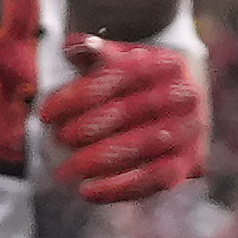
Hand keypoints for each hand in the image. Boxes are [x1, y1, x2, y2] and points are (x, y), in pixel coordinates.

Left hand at [39, 33, 208, 201]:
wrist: (174, 102)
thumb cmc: (133, 80)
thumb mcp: (116, 59)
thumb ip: (93, 51)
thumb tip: (73, 46)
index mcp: (167, 63)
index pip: (117, 77)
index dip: (76, 97)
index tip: (46, 115)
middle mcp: (186, 95)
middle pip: (127, 112)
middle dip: (85, 129)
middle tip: (57, 140)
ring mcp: (192, 130)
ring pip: (140, 147)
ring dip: (97, 161)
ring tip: (64, 171)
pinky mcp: (191, 162)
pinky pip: (155, 179)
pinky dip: (120, 189)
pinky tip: (88, 192)